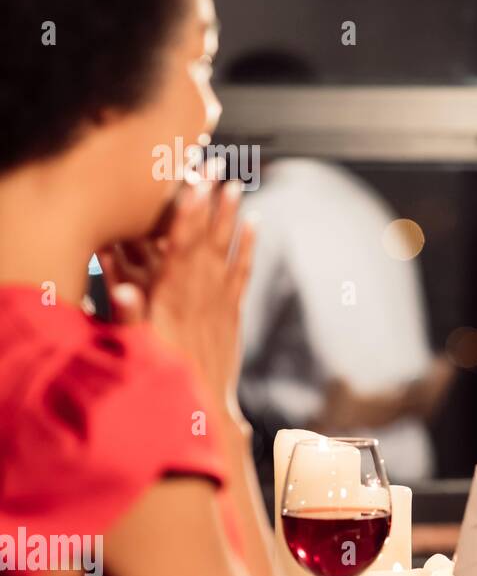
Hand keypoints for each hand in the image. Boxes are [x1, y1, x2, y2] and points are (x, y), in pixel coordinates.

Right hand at [100, 176, 254, 415]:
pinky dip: (249, 247)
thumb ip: (129, 318)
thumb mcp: (138, 349)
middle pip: (206, 240)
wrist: (204, 409)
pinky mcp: (233, 313)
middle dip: (208, 203)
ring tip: (235, 184)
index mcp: (174, 300)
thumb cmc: (164, 379)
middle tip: (213, 166)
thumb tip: (121, 289)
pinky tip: (256, 223)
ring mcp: (221, 303)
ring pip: (227, 251)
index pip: (180, 248)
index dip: (186, 214)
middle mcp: (202, 296)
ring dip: (231, 217)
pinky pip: (244, 272)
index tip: (190, 183)